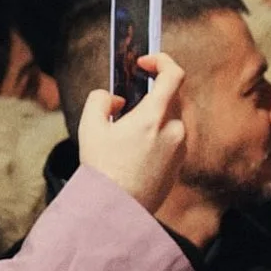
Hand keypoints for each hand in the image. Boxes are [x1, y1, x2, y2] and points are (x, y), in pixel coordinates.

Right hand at [74, 54, 187, 212]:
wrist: (117, 209)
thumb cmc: (102, 169)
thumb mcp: (90, 127)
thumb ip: (100, 100)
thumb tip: (117, 99)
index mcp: (155, 117)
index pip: (175, 75)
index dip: (162, 61)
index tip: (144, 63)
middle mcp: (175, 130)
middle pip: (171, 97)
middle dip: (150, 93)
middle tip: (126, 101)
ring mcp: (181, 147)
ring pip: (170, 119)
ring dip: (152, 116)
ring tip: (126, 132)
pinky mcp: (180, 163)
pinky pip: (172, 138)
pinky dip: (157, 134)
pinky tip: (135, 151)